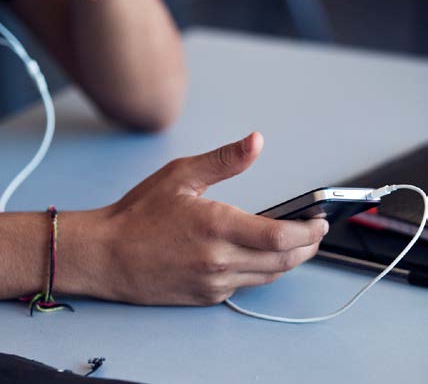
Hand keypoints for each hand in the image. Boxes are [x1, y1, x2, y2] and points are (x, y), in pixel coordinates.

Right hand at [84, 133, 328, 305]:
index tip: (320, 221)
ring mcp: (215, 283)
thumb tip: (256, 142)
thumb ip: (225, 160)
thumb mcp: (181, 175)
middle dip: (308, 247)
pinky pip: (247, 286)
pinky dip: (264, 270)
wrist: (107, 255)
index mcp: (218, 226)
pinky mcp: (206, 296)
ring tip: (298, 243)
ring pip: (270, 276)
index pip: (282, 237)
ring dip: (291, 260)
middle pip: (284, 261)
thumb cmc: (139, 215)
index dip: (309, 231)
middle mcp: (220, 260)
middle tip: (316, 232)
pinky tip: (263, 256)